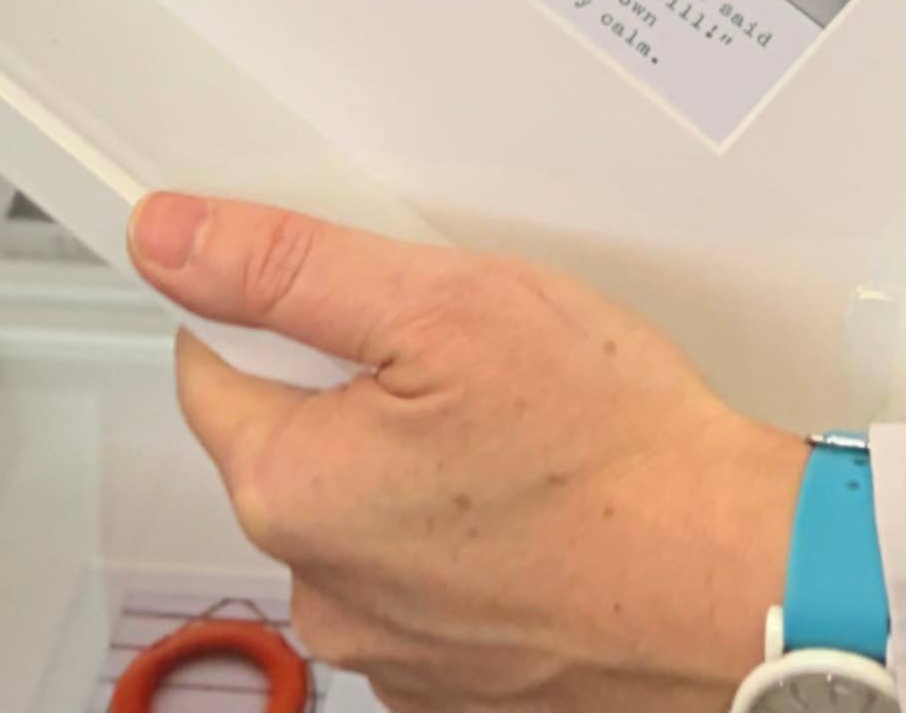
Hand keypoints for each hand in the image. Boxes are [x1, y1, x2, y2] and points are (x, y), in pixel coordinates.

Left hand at [129, 189, 807, 712]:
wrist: (735, 582)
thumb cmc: (612, 451)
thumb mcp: (444, 303)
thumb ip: (290, 268)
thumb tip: (170, 238)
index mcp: (292, 490)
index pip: (213, 365)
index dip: (277, 306)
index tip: (347, 291)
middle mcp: (322, 589)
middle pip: (295, 440)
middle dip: (362, 384)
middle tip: (467, 353)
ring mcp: (392, 650)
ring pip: (367, 514)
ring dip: (418, 466)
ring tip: (521, 432)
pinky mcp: (458, 682)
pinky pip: (428, 580)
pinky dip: (469, 538)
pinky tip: (538, 502)